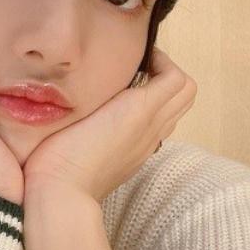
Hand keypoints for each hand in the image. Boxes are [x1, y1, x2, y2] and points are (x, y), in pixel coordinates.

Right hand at [22, 47, 196, 201]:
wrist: (63, 192)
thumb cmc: (65, 147)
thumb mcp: (85, 105)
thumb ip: (107, 84)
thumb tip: (117, 69)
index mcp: (142, 110)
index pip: (176, 77)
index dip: (161, 60)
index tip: (136, 57)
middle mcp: (153, 128)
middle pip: (187, 93)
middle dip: (168, 74)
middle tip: (141, 69)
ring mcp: (147, 146)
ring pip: (175, 113)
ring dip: (163, 96)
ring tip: (133, 90)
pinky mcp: (137, 160)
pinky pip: (159, 131)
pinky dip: (151, 116)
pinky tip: (121, 116)